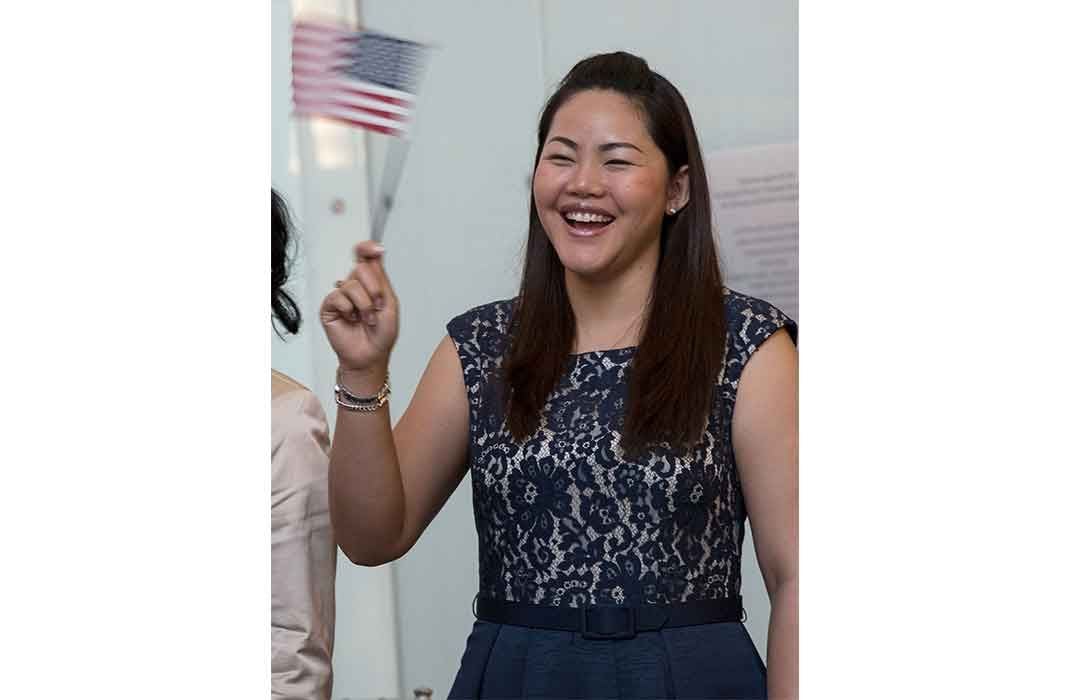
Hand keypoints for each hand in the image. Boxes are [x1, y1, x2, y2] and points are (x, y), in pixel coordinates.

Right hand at [319, 241, 398, 376]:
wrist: (370, 355)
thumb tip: (376, 254)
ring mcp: (342, 296)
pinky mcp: (329, 306)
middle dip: (373, 288)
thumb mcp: (389, 304)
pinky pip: (338, 297)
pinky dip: (349, 310)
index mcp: (371, 283)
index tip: (375, 248)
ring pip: (351, 284)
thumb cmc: (381, 335)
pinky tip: (351, 319)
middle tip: (377, 306)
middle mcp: (355, 287)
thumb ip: (381, 278)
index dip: (367, 248)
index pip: (366, 258)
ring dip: (364, 304)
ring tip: (366, 318)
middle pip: (361, 268)